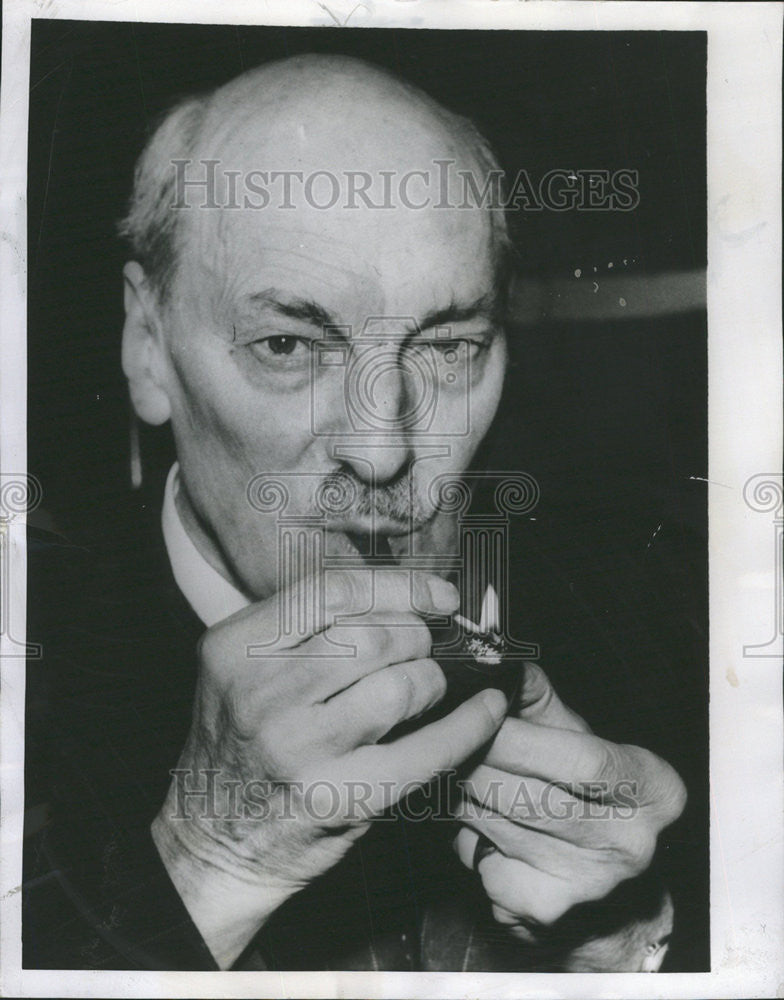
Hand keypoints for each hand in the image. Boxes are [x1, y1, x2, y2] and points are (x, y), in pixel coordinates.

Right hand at [152, 568, 507, 966]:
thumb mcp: (243, 669)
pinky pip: (425, 751)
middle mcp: (260, 695)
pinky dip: (468, 726)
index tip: (439, 594)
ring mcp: (298, 750)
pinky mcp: (338, 798)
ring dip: (430, 681)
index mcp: (234, 647)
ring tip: (425, 688)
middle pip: (373, 636)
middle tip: (420, 650)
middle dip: (416, 637)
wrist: (213, 841)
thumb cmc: (243, 743)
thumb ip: (304, 629)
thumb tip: (405, 596)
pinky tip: (487, 710)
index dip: (400, 587)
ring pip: (401, 687)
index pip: (332, 591)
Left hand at [453, 663, 686, 938]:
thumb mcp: (580, 736)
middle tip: (443, 734)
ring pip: (494, 825)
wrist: (611, 891)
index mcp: (653, 789)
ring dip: (459, 793)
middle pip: (529, 795)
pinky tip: (471, 823)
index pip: (582, 763)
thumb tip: (491, 664)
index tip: (479, 712)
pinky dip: (463, 837)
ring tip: (452, 769)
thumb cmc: (589, 792)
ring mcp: (586, 885)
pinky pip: (479, 862)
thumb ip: (538, 698)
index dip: (522, 737)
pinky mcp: (542, 912)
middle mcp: (628, 844)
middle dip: (474, 760)